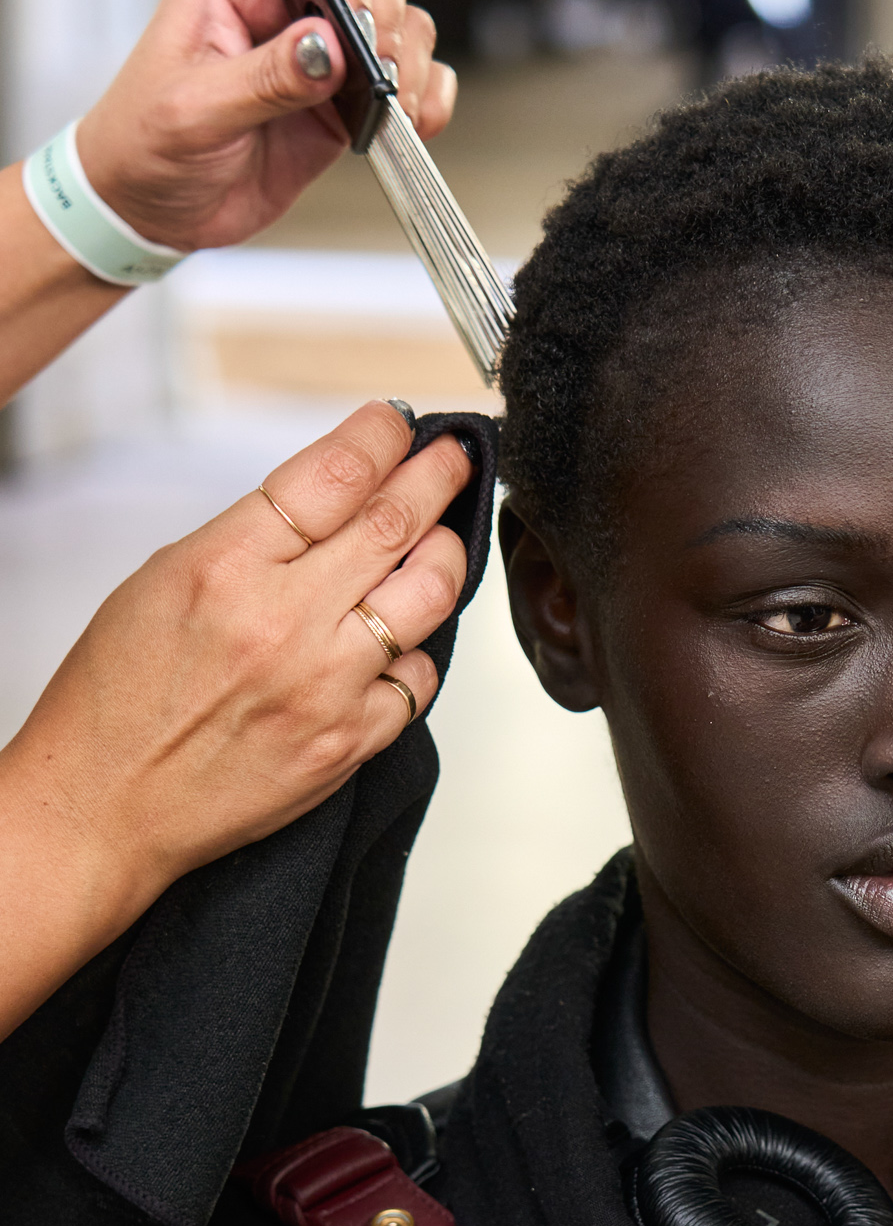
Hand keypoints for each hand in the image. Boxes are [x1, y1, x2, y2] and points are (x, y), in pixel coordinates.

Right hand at [0, 402, 470, 1041]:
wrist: (107, 804)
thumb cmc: (120, 696)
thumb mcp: (163, 579)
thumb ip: (252, 536)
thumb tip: (332, 496)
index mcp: (226, 566)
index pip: (334, 474)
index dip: (382, 435)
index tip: (399, 422)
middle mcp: (284, 622)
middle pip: (394, 523)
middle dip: (436, 475)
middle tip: (453, 458)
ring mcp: (327, 686)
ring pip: (429, 595)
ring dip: (447, 552)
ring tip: (446, 534)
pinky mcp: (351, 742)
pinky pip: (419, 679)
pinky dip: (418, 650)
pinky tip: (401, 637)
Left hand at [73, 0, 456, 251]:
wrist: (154, 210)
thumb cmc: (147, 144)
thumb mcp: (194, 110)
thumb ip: (263, 77)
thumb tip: (325, 46)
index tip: (355, 26)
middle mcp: (287, 4)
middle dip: (392, 17)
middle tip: (377, 71)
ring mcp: (324, 54)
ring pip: (404, 24)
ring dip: (411, 64)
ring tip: (389, 107)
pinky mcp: (346, 102)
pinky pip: (412, 84)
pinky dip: (426, 102)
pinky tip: (407, 126)